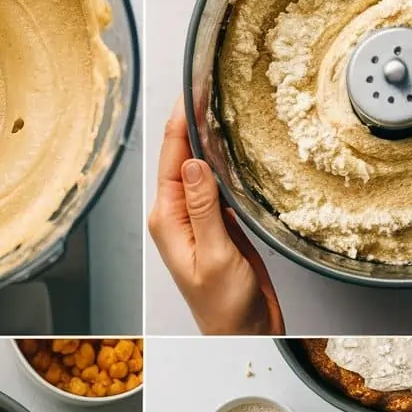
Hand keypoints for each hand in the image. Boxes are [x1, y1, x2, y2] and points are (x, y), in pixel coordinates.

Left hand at [149, 98, 284, 334]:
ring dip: (208, 137)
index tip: (191, 85)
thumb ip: (203, 209)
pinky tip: (234, 144)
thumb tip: (192, 164)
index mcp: (168, 220)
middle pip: (182, 154)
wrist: (243, 332)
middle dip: (193, 118)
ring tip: (220, 100)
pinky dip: (224, 161)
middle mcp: (178, 214)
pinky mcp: (219, 223)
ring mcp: (198, 217)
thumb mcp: (214, 256)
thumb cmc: (224, 308)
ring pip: (200, 165)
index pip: (171, 156)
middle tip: (209, 79)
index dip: (180, 118)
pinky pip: (218, 182)